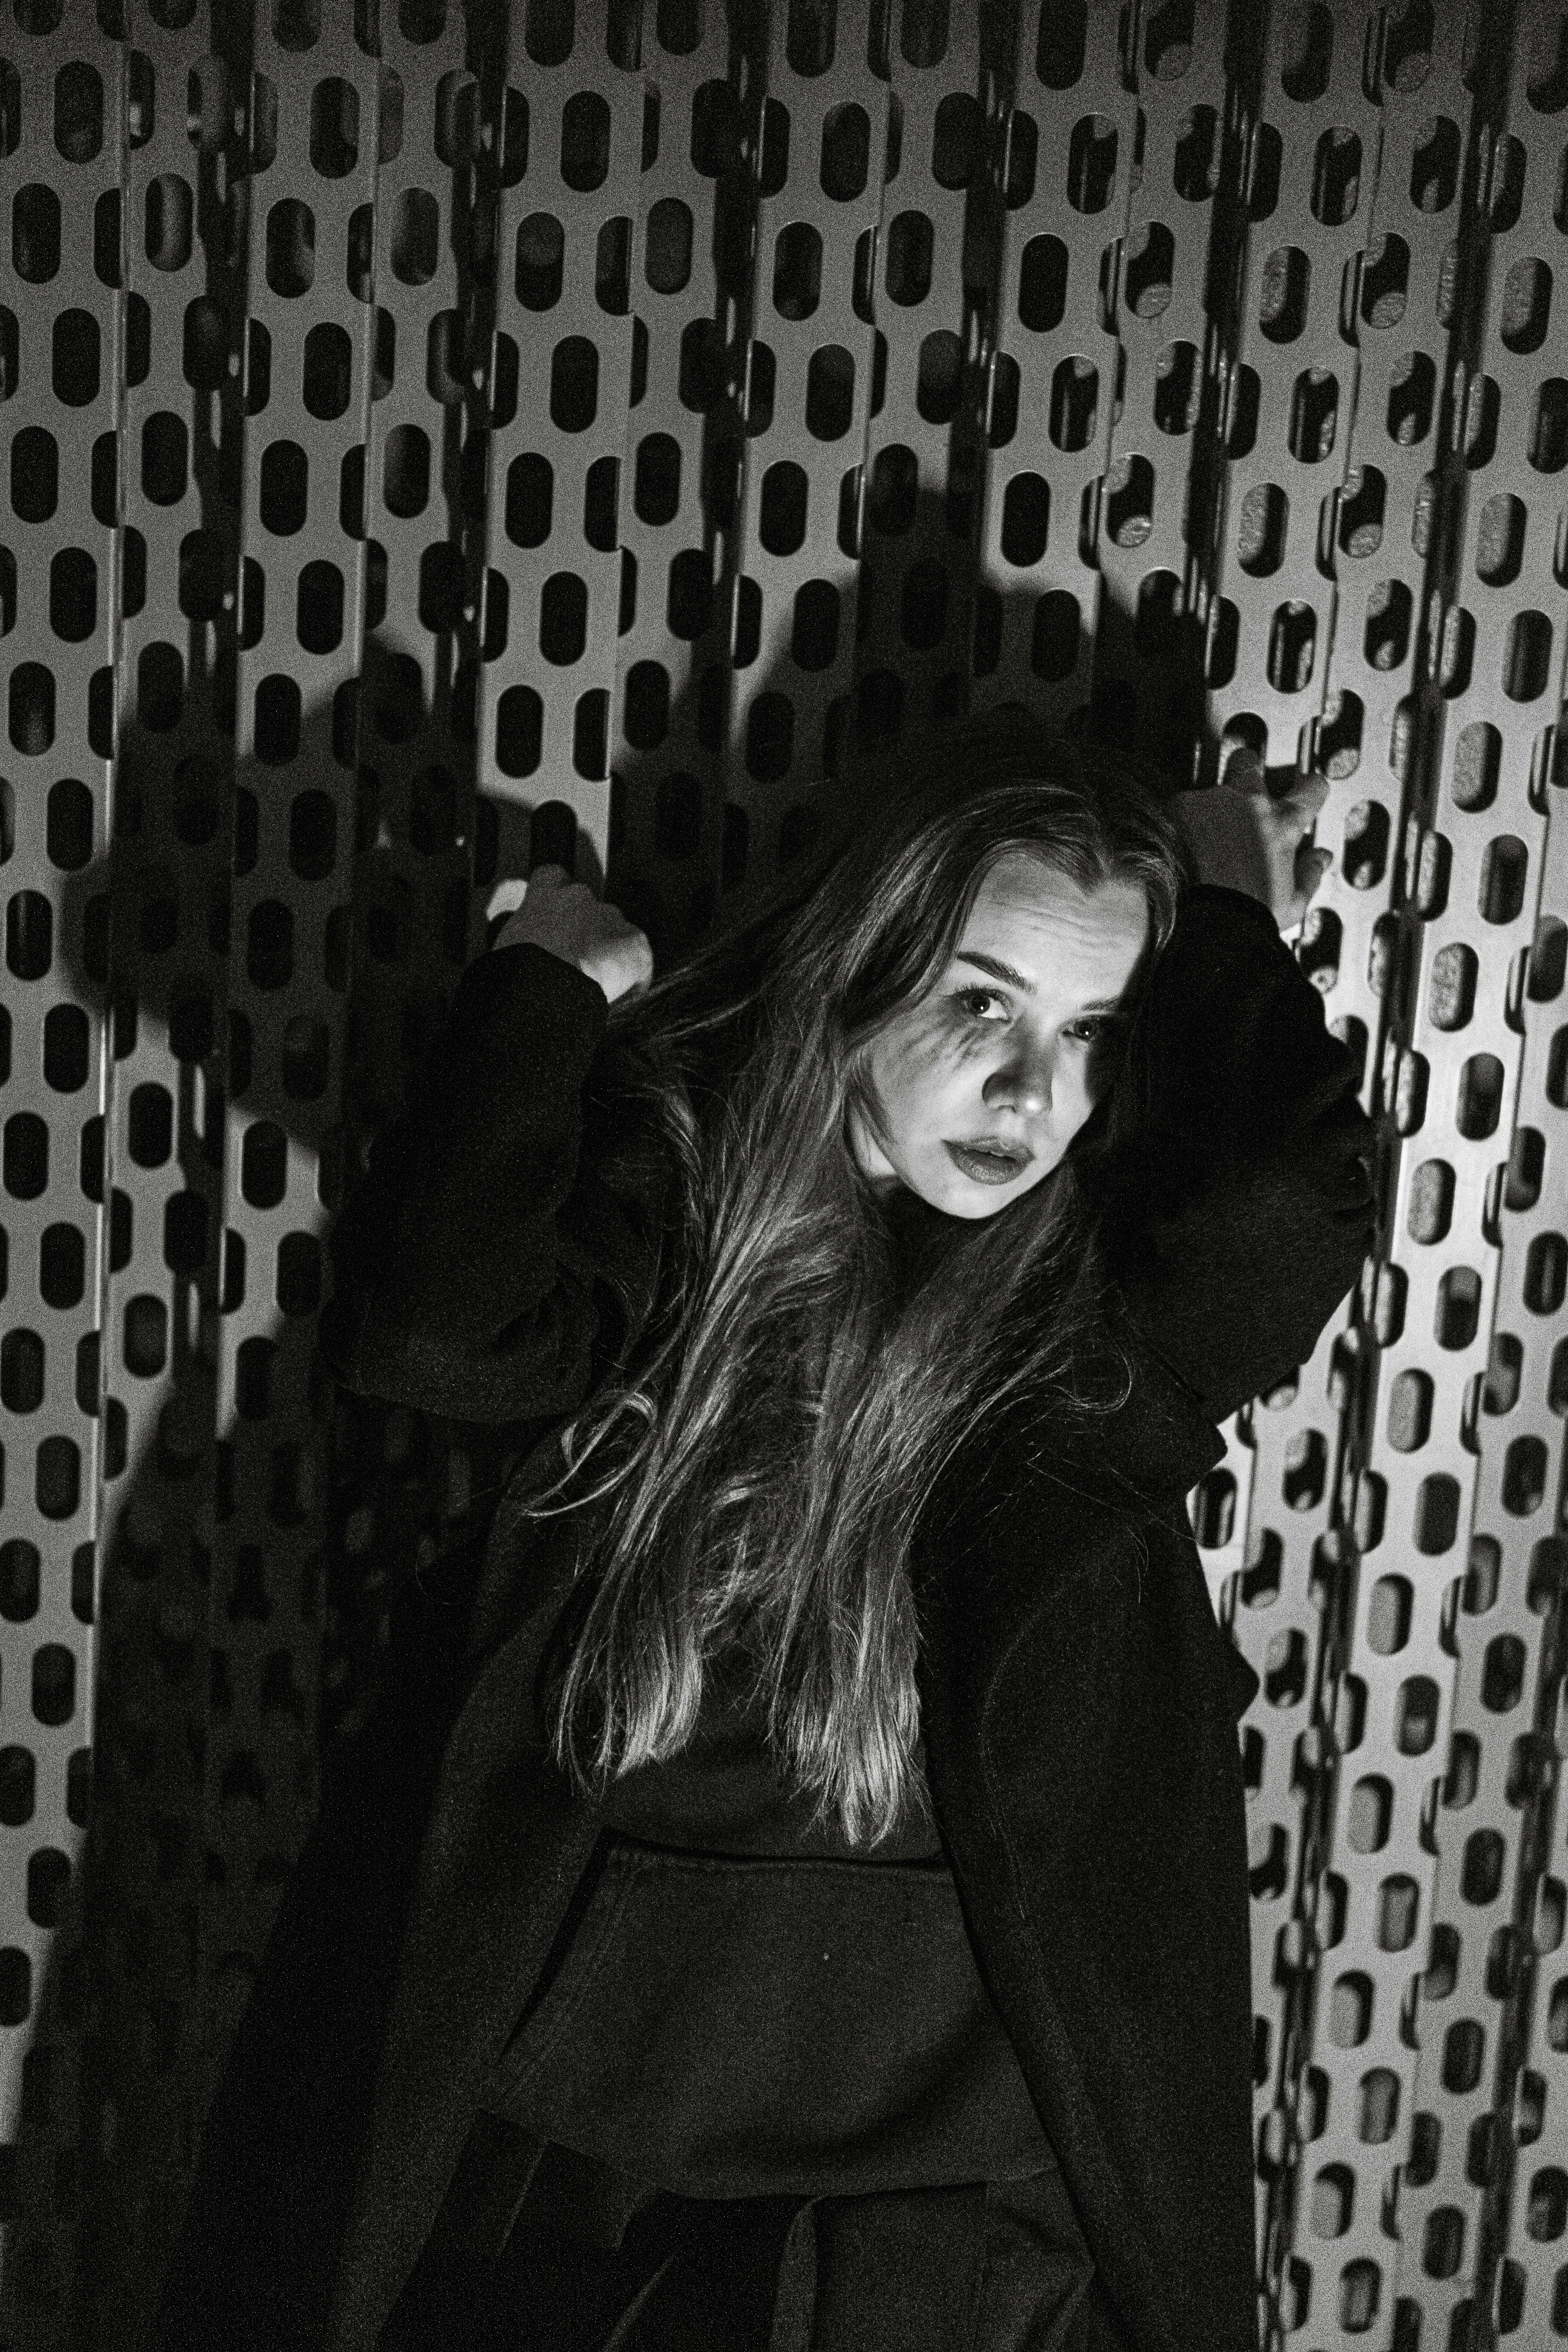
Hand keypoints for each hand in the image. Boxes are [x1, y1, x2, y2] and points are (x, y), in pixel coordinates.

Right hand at [494, 865, 653, 1003]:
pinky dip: (632, 976)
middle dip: (585, 932)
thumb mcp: (509, 945)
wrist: (544, 990)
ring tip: (595, 983)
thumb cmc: (517, 973)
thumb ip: (525, 936)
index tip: (556, 920)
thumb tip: (529, 953)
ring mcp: (609, 917)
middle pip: (589, 909)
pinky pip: (638, 958)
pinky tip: (619, 995)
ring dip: (608, 953)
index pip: (553, 878)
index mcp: (543, 894)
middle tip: (575, 963)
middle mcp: (580, 897)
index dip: (557, 899)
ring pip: (615, 932)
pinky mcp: (634, 942)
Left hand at [1169, 750, 1332, 931]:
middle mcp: (1250, 803)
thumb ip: (1309, 874)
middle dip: (1247, 770)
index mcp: (1283, 823)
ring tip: (1204, 836)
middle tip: (1242, 790)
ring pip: (1210, 787)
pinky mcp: (1179, 809)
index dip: (1310, 789)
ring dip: (1210, 805)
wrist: (1206, 924)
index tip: (1305, 792)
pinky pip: (1181, 806)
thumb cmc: (1250, 917)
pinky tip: (1183, 846)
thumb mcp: (1292, 902)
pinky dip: (1181, 821)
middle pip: (1249, 762)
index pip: (1311, 786)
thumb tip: (1320, 857)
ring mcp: (1213, 802)